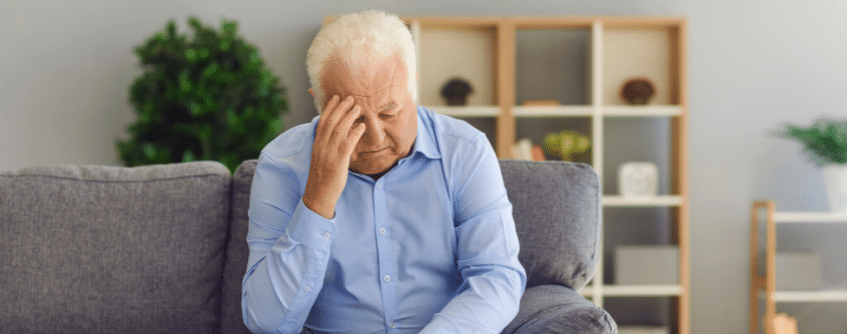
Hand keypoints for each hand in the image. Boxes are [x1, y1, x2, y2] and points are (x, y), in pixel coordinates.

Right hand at [302, 95, 364, 218]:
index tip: (336, 97)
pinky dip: (355, 133)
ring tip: (358, 108)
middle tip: (351, 98)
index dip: (329, 108)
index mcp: (317, 144)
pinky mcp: (338, 162)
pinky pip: (347, 144)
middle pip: (331, 122)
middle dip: (341, 108)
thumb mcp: (321, 157)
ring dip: (349, 117)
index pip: (322, 121)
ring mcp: (329, 154)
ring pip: (339, 130)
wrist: (318, 194)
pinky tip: (362, 126)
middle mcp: (321, 146)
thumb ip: (326, 145)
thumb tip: (334, 134)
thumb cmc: (322, 177)